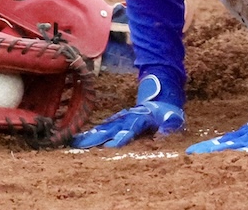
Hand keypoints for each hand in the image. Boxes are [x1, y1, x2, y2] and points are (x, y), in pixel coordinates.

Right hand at [70, 75, 184, 148]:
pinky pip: (103, 128)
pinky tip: (81, 139)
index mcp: (141, 119)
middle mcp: (127, 119)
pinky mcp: (117, 122)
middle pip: (110, 129)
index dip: (121, 137)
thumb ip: (168, 126)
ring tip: (75, 143)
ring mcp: (121, 119)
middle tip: (81, 146)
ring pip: (104, 128)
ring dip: (90, 136)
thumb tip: (163, 134)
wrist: (159, 100)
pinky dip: (92, 133)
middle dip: (96, 138)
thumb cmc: (166, 113)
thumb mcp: (172, 119)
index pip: (130, 129)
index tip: (111, 146)